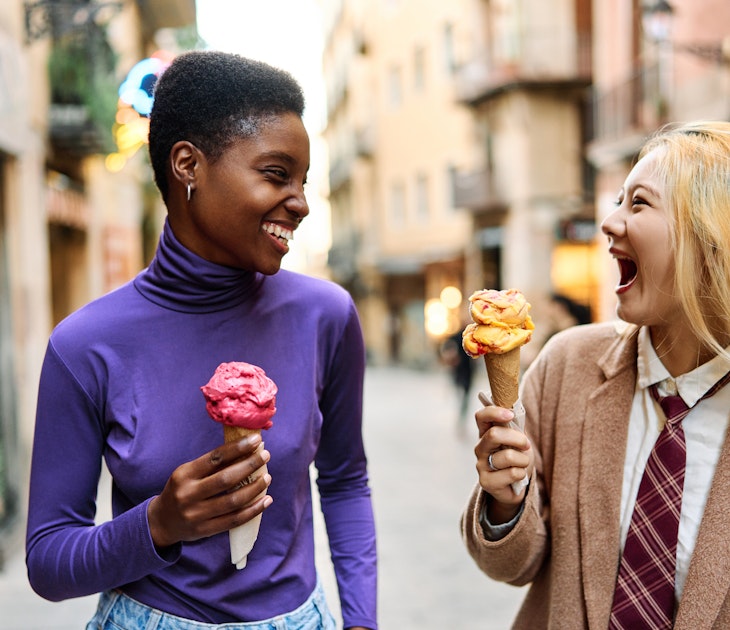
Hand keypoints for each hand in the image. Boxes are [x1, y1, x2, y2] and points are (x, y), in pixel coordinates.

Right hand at [147, 434, 271, 547]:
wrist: (162, 522)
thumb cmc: (181, 490)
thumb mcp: (188, 473)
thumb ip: (211, 465)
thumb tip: (245, 449)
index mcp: (184, 474)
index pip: (215, 458)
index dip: (237, 448)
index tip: (256, 440)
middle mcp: (188, 494)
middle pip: (226, 479)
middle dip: (249, 465)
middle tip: (265, 455)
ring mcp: (196, 514)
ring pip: (233, 501)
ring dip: (255, 488)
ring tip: (267, 478)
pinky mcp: (205, 530)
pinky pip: (234, 520)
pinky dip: (253, 510)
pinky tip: (266, 500)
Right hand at [474, 404, 532, 523]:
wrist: (515, 487)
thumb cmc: (517, 459)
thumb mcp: (517, 440)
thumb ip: (514, 427)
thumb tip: (514, 409)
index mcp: (485, 433)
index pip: (481, 416)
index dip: (494, 412)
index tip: (510, 415)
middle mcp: (480, 448)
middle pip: (494, 435)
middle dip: (517, 439)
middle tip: (526, 445)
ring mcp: (481, 465)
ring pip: (508, 456)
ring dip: (523, 460)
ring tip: (521, 464)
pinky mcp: (486, 482)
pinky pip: (512, 473)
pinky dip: (521, 474)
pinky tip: (517, 477)